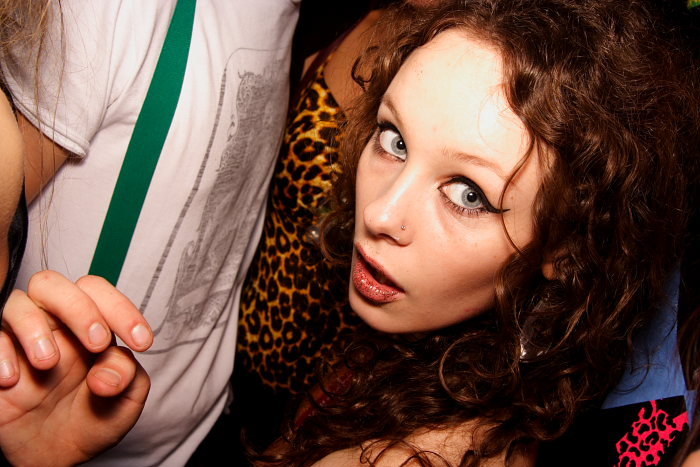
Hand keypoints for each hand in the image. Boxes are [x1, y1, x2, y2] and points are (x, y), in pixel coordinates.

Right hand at [0, 272, 151, 464]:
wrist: (56, 456)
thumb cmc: (92, 418)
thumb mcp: (124, 402)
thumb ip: (128, 377)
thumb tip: (105, 374)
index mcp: (90, 325)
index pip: (98, 294)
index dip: (121, 310)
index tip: (141, 342)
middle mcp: (53, 325)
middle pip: (54, 285)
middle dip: (80, 308)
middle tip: (96, 343)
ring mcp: (21, 341)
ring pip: (18, 303)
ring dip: (35, 328)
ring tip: (49, 364)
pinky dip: (1, 353)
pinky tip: (13, 380)